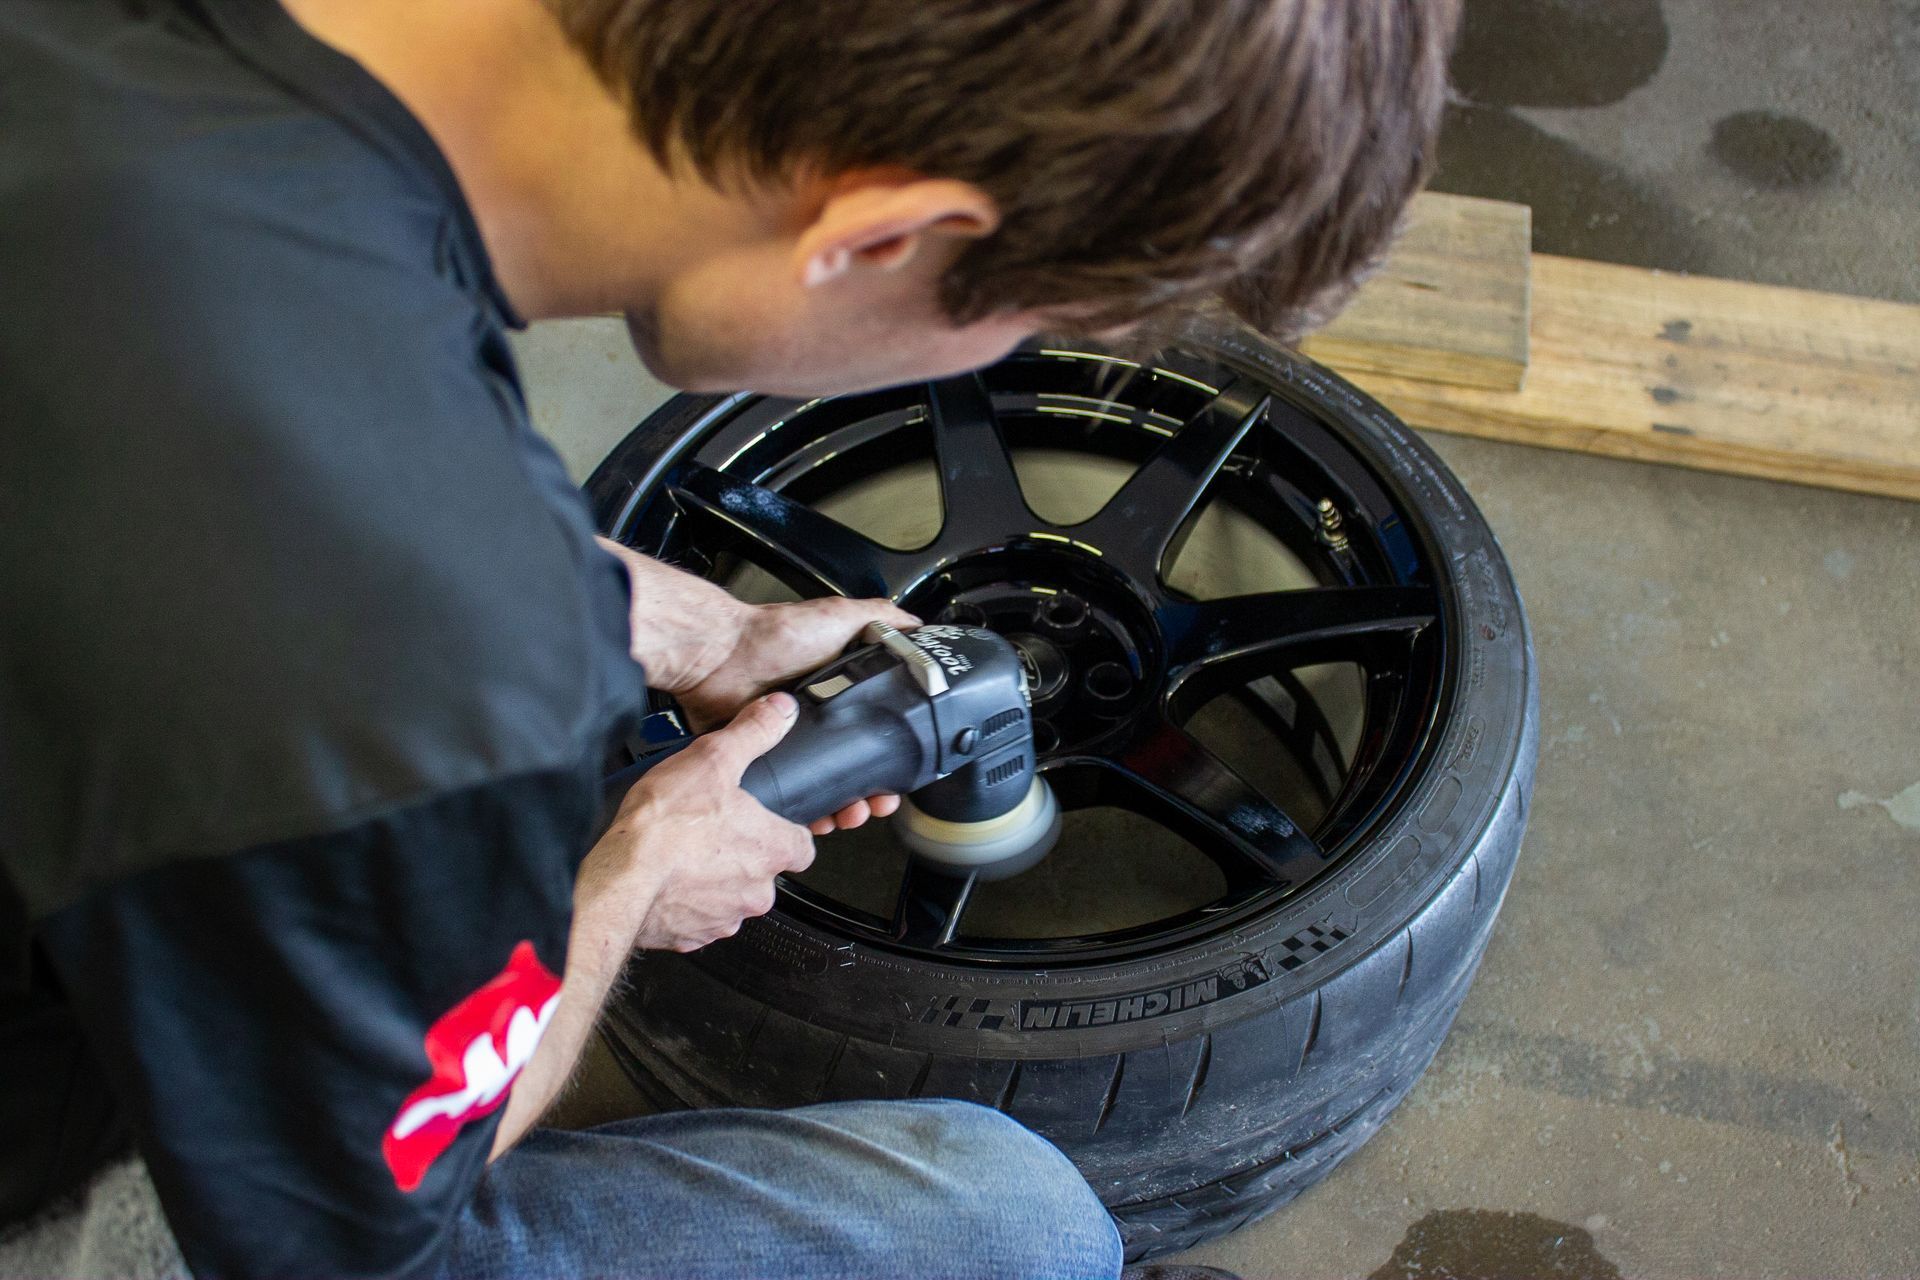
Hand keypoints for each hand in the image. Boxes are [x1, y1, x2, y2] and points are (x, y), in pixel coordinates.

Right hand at [594, 693, 815, 952]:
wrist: (618, 879)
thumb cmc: (664, 827)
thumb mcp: (713, 759)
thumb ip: (752, 733)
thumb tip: (778, 712)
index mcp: (773, 850)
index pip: (803, 846)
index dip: (785, 831)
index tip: (765, 821)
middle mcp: (756, 892)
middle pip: (764, 872)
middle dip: (743, 855)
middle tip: (712, 830)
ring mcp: (724, 919)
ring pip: (730, 897)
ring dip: (712, 879)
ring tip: (683, 852)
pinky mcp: (690, 937)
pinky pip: (696, 918)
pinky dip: (684, 902)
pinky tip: (664, 877)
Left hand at [680, 594, 923, 833]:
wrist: (721, 655)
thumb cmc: (774, 634)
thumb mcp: (840, 615)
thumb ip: (881, 619)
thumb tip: (918, 629)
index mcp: (836, 689)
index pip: (872, 731)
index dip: (889, 757)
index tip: (898, 777)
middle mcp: (813, 717)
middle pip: (849, 765)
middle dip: (868, 792)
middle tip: (877, 803)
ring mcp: (786, 740)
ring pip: (820, 785)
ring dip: (840, 805)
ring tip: (850, 814)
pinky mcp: (760, 756)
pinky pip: (784, 792)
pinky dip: (800, 809)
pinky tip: (816, 817)